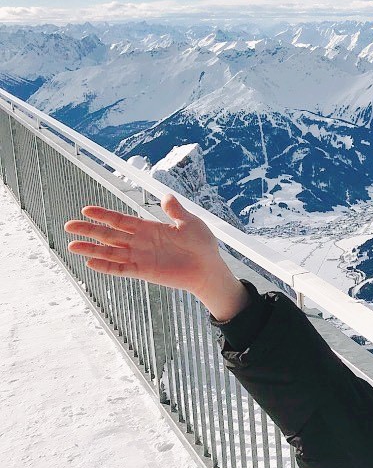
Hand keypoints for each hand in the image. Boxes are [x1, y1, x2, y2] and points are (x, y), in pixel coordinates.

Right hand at [64, 193, 248, 319]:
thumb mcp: (190, 223)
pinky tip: (91, 263)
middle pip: (109, 235)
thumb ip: (176, 211)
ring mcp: (140, 257)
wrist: (208, 268)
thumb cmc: (202, 244)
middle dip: (89, 230)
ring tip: (72, 245)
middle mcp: (140, 242)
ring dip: (91, 249)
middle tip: (69, 225)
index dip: (104, 215)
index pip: (121, 220)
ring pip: (110, 252)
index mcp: (148, 228)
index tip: (86, 210)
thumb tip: (166, 196)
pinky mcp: (144, 272)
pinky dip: (106, 267)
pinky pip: (121, 269)